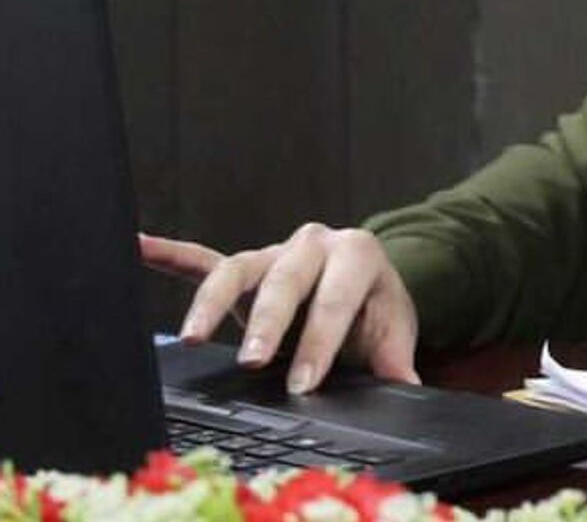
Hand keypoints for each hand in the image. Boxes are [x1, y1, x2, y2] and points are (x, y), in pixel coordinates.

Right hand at [139, 225, 419, 393]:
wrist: (366, 283)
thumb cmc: (374, 307)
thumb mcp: (393, 328)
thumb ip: (394, 355)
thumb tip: (405, 384)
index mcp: (357, 253)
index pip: (336, 298)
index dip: (321, 342)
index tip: (304, 384)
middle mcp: (313, 244)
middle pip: (286, 280)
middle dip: (269, 321)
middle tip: (254, 361)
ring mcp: (274, 253)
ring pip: (238, 269)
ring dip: (213, 302)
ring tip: (192, 335)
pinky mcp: (246, 268)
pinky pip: (202, 260)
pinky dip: (170, 255)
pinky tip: (139, 248)